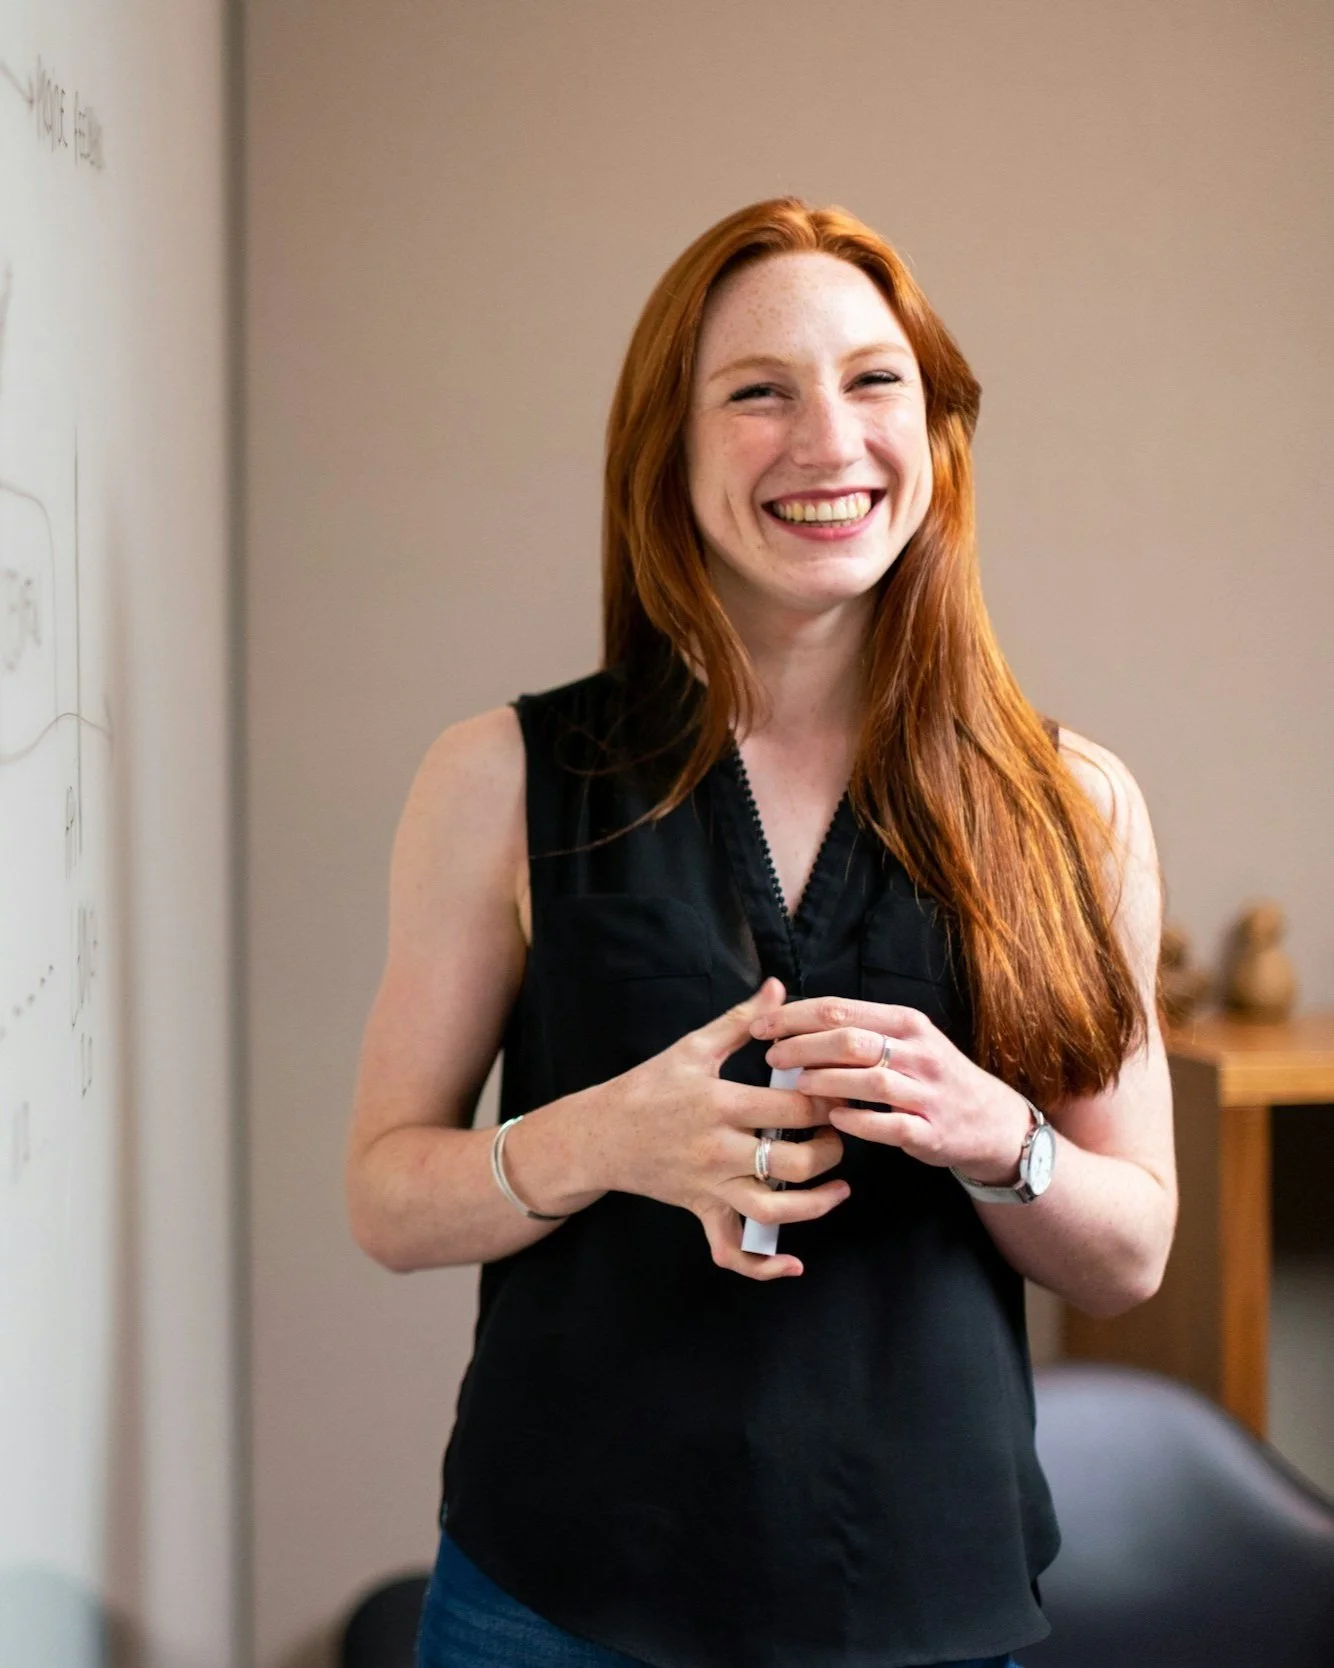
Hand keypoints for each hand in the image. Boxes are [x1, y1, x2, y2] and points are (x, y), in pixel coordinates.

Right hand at [600, 978, 848, 1278]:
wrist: (599, 1135)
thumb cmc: (648, 1086)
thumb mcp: (693, 1047)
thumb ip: (741, 1020)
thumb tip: (778, 988)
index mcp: (720, 1104)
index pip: (794, 1109)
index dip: (828, 1102)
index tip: (843, 1091)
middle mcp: (718, 1150)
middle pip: (795, 1163)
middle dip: (831, 1150)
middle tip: (841, 1133)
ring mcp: (710, 1187)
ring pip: (774, 1212)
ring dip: (817, 1205)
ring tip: (839, 1187)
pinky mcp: (702, 1211)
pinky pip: (733, 1251)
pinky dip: (763, 1267)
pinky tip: (793, 1263)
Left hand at [750, 997, 1031, 1183]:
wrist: (992, 1121)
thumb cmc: (933, 1077)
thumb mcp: (907, 1041)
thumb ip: (860, 1030)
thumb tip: (796, 1022)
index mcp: (906, 1023)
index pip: (840, 1009)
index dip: (795, 1015)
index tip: (761, 1025)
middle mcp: (918, 1051)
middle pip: (850, 1040)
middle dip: (803, 1046)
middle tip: (772, 1055)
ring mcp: (926, 1092)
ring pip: (869, 1079)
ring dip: (826, 1081)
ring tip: (796, 1085)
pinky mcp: (930, 1130)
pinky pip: (890, 1124)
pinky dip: (858, 1121)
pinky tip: (834, 1119)